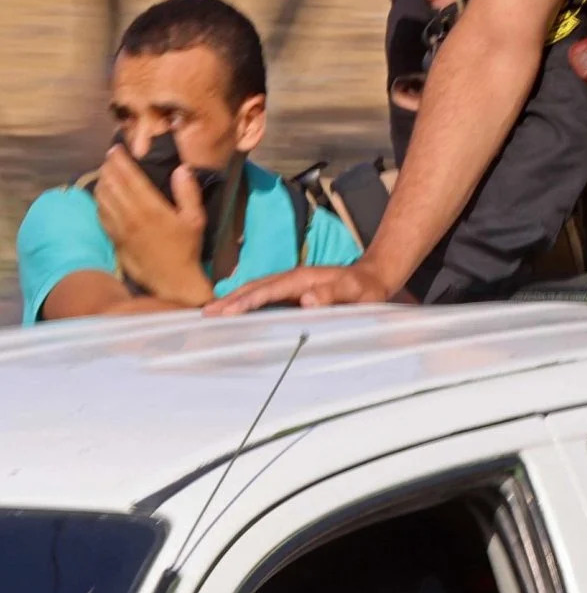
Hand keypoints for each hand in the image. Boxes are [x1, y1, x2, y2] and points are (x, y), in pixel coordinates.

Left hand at [95, 146, 212, 305]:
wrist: (170, 279)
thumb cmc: (186, 248)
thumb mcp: (196, 219)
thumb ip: (188, 193)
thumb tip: (181, 169)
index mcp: (150, 208)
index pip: (129, 178)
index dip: (120, 162)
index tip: (116, 149)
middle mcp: (130, 216)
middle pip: (112, 185)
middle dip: (108, 168)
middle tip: (110, 157)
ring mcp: (119, 228)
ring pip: (102, 198)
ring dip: (102, 182)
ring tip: (105, 171)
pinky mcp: (114, 238)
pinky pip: (101, 213)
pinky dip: (99, 199)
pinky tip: (103, 195)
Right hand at [204, 261, 394, 314]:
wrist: (374, 277)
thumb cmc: (365, 288)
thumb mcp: (355, 291)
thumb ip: (332, 294)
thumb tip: (306, 300)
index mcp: (302, 279)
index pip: (268, 291)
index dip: (247, 301)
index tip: (226, 312)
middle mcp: (292, 279)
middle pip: (255, 288)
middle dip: (230, 300)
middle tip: (205, 314)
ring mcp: (291, 285)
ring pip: (256, 291)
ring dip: (234, 300)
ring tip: (211, 313)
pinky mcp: (292, 292)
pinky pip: (264, 297)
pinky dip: (246, 303)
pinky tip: (235, 313)